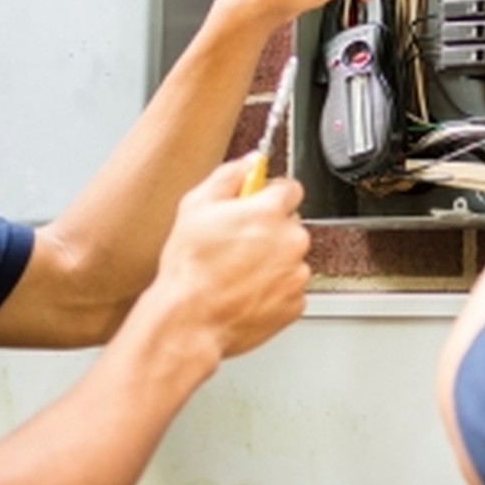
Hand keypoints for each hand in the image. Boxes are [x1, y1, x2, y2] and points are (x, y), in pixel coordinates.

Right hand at [152, 158, 310, 358]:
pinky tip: (246, 290)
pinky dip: (273, 289)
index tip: (258, 202)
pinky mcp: (294, 303)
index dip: (269, 194)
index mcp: (269, 211)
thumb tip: (247, 164)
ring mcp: (295, 274)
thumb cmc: (189, 268)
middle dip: (269, 229)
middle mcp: (290, 240)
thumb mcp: (195, 206)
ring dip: (272, 260)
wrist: (189, 320)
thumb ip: (228, 176)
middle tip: (238, 242)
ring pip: (290, 257)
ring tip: (237, 271)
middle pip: (290, 224)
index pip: (290, 188)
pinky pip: (289, 288)